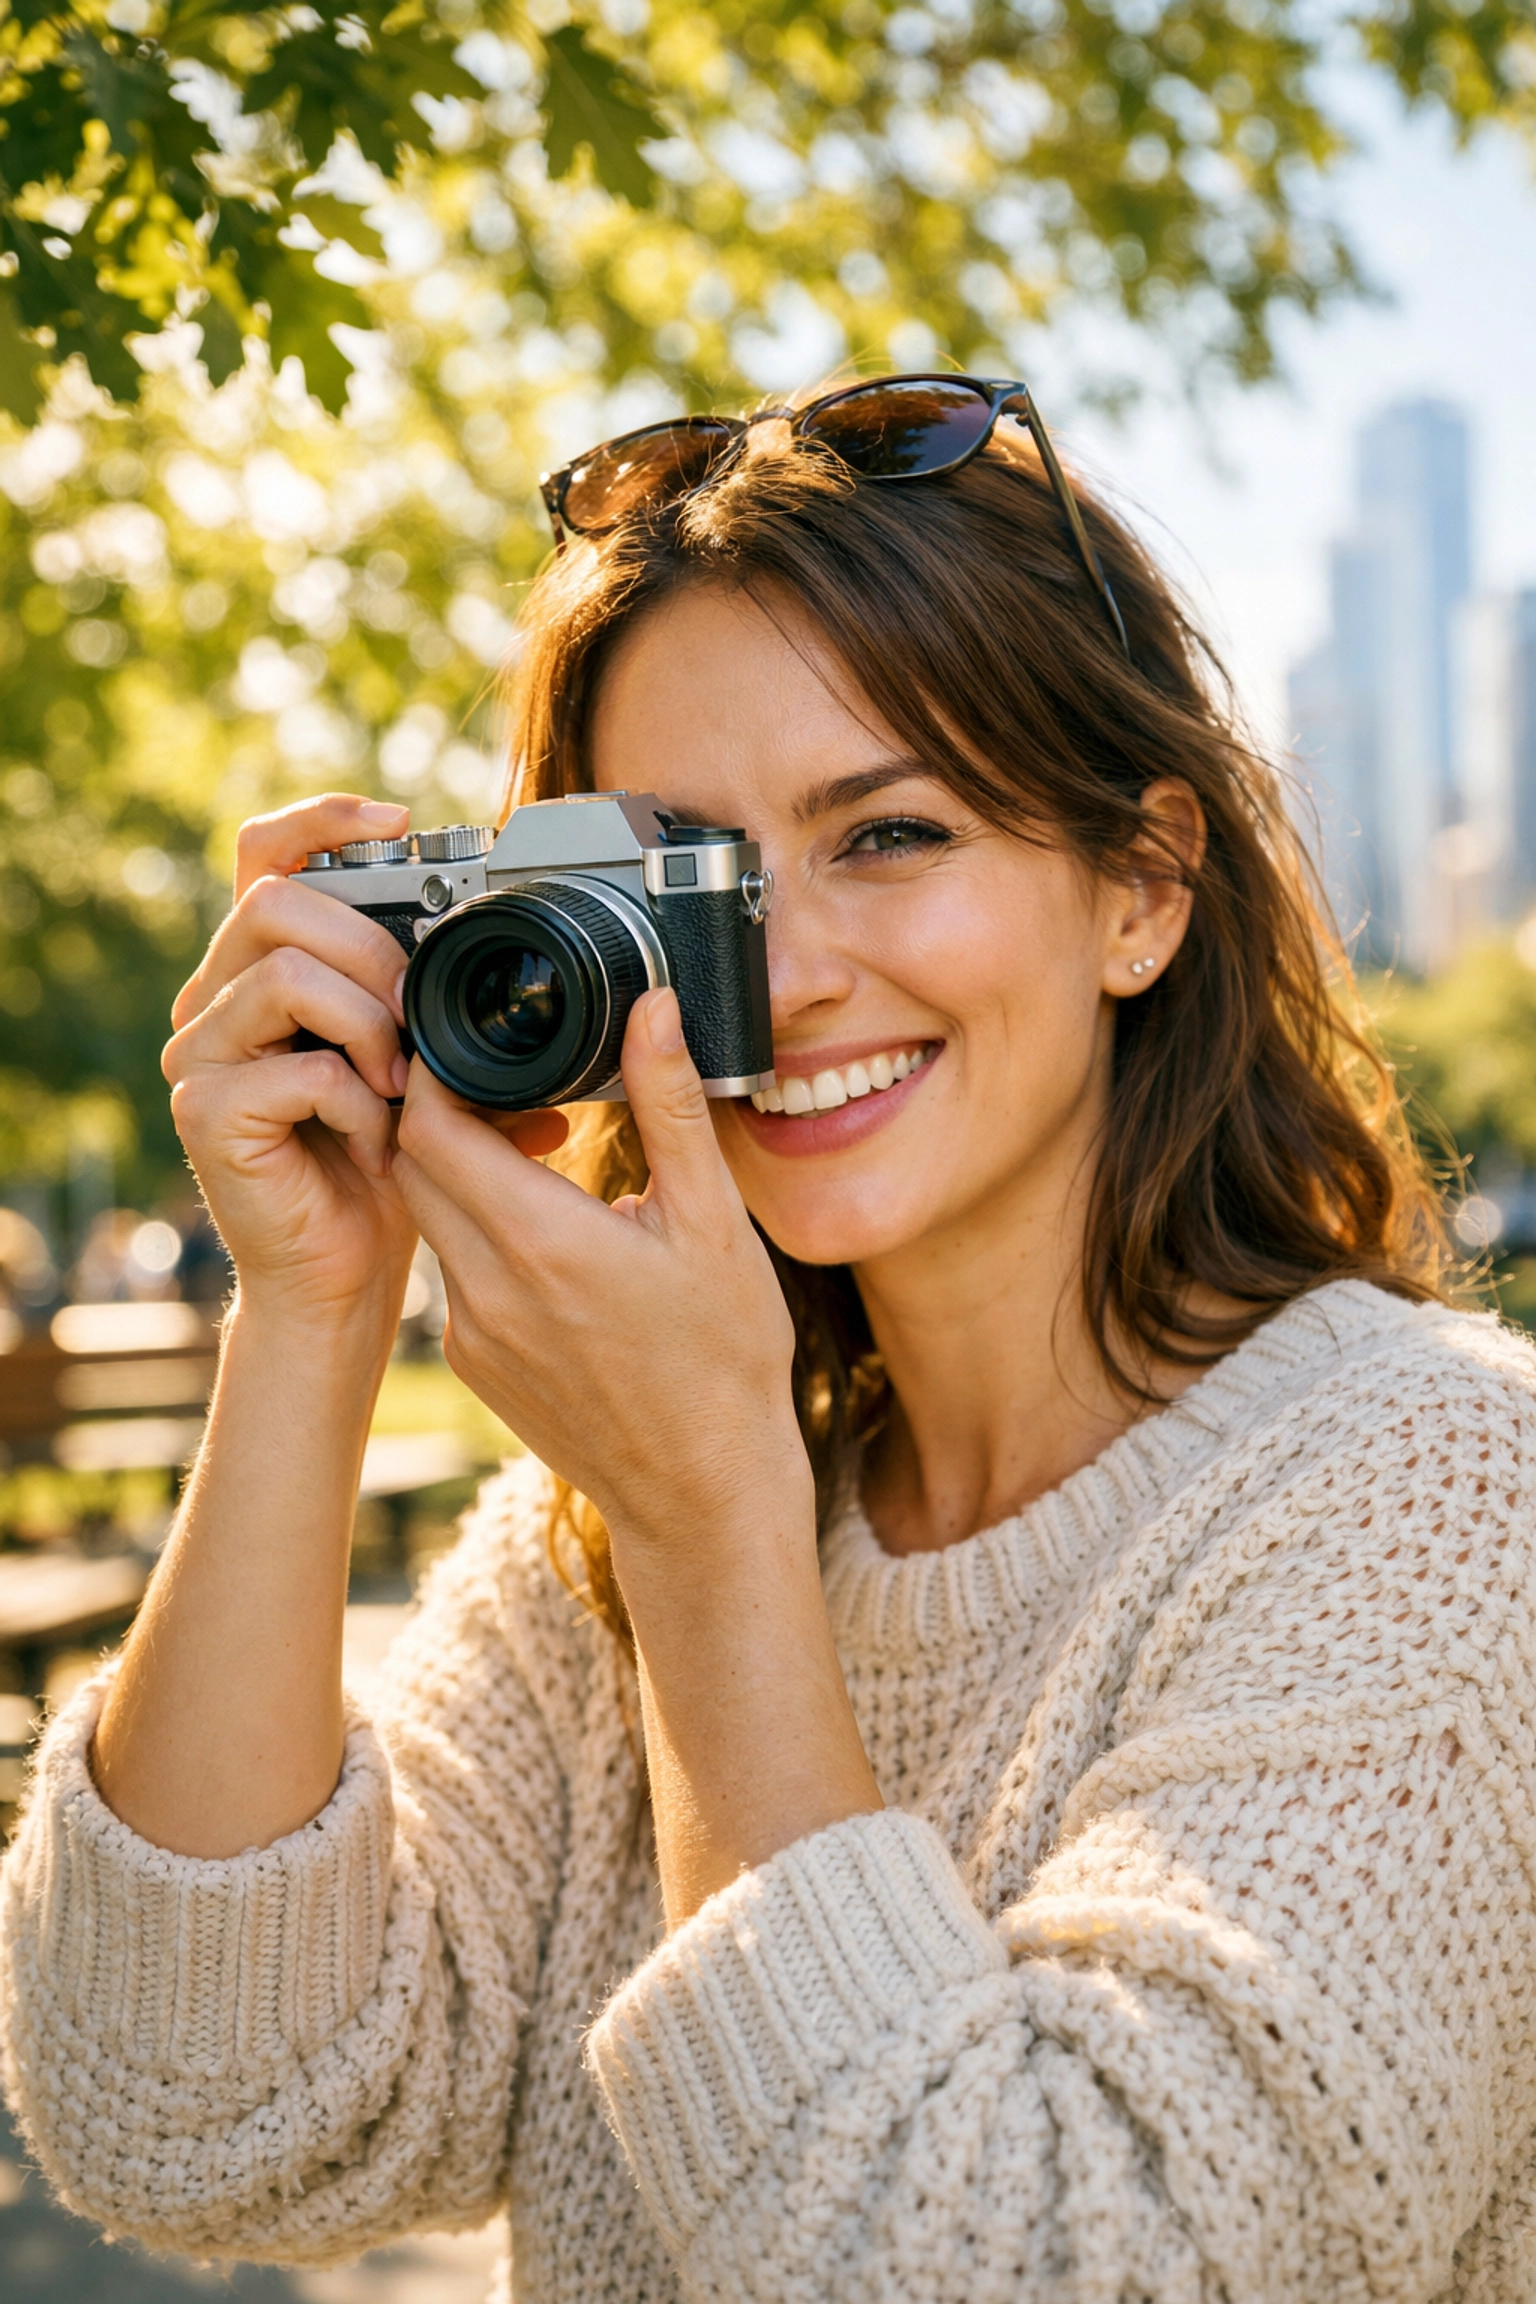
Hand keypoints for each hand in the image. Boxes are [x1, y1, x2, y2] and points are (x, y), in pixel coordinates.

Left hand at [391, 987, 808, 1551]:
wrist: (703, 1490)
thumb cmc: (724, 1357)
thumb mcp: (714, 1220)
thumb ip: (670, 1104)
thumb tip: (655, 1005)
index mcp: (541, 1240)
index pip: (431, 1123)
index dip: (439, 1068)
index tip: (479, 1040)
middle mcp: (485, 1287)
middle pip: (412, 1162)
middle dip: (442, 1110)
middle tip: (506, 1082)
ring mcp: (471, 1332)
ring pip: (428, 1217)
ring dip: (460, 1173)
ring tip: (532, 1150)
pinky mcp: (474, 1364)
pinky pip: (450, 1272)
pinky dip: (478, 1234)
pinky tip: (544, 1234)